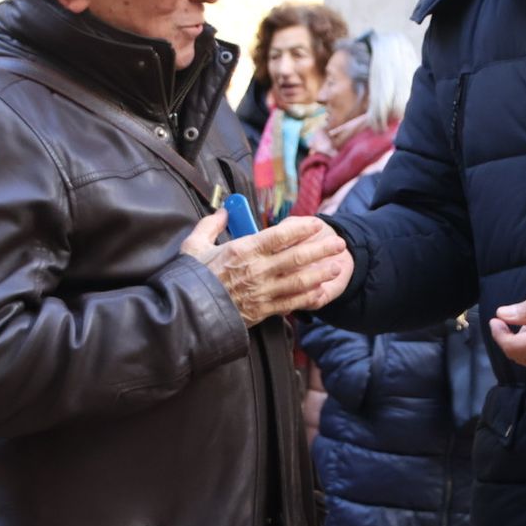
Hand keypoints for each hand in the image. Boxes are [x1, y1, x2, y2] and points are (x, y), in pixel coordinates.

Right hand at [182, 211, 351, 326]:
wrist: (187, 313)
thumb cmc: (190, 278)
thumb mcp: (194, 245)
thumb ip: (211, 225)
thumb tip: (223, 211)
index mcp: (242, 251)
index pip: (279, 236)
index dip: (301, 229)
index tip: (316, 224)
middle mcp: (257, 270)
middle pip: (296, 257)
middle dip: (320, 249)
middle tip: (338, 243)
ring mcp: (262, 292)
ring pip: (299, 281)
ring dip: (320, 273)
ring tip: (337, 266)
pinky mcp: (262, 311)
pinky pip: (290, 303)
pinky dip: (307, 298)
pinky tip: (320, 293)